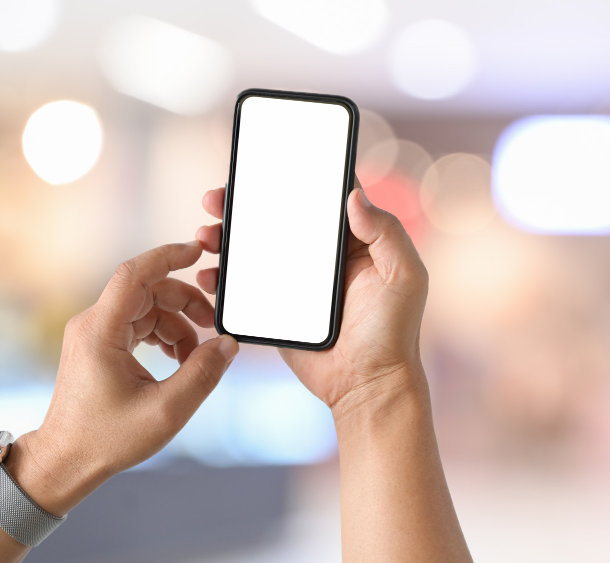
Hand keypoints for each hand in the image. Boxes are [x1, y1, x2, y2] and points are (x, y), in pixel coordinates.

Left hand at [6, 242, 238, 515]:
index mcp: (101, 332)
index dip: (168, 256)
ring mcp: (94, 334)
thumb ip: (203, 374)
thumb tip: (228, 344)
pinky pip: (139, 323)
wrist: (66, 460)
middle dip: (186, 302)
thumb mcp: (167, 410)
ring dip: (178, 323)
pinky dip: (165, 334)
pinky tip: (180, 359)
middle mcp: (93, 325)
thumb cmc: (107, 438)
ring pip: (147, 307)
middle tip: (213, 325)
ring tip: (198, 354)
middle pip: (148, 290)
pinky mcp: (100, 345)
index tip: (198, 251)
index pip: (134, 274)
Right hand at [194, 182, 428, 414]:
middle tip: (216, 198)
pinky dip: (222, 277)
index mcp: (355, 242)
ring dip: (226, 237)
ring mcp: (297, 283)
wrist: (368, 386)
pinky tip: (208, 273)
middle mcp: (323, 258)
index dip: (295, 176)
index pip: (323, 199)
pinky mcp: (277, 309)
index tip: (265, 164)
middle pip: (278, 218)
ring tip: (205, 235)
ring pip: (255, 249)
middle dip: (245, 204)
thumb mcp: (404, 277)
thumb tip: (354, 195)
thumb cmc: (394, 332)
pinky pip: (245, 287)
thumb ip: (386, 233)